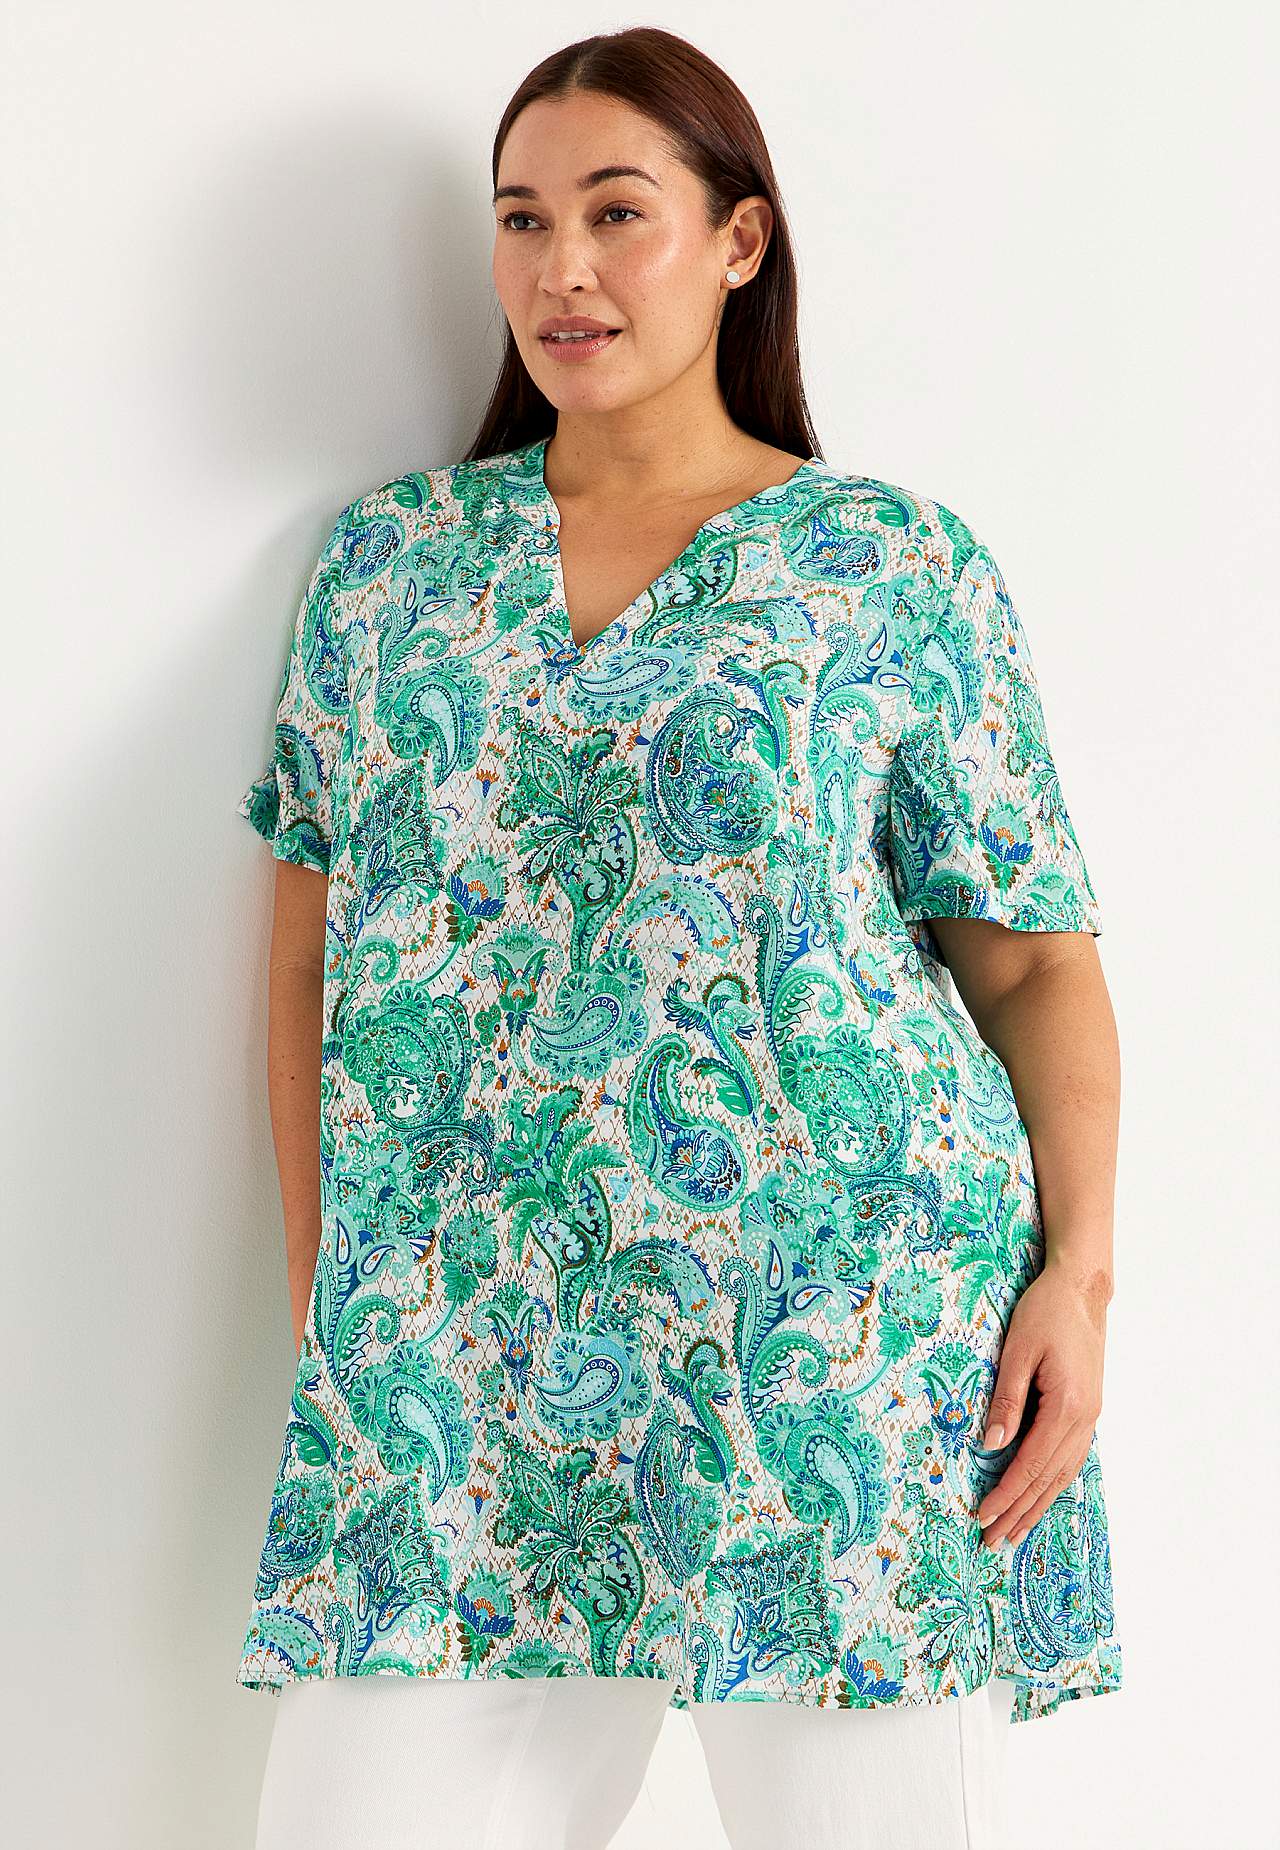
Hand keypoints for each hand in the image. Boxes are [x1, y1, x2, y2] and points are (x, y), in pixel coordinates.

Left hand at [977, 1258, 1109, 1548]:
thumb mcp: (1017, 1351)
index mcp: (1066, 1407)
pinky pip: (1070, 1458)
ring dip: (1037, 1505)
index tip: (981, 1517)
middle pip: (1048, 1480)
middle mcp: (1084, 1419)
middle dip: (1019, 1513)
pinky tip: (1040, 1496)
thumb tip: (992, 1446)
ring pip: (1062, 1475)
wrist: (1082, 1291)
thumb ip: (1007, 1400)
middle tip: (993, 1544)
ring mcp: (1090, 1417)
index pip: (1029, 1464)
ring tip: (1014, 1533)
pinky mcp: (1088, 1410)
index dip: (1005, 1494)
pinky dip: (1053, 1483)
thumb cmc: (1045, 1313)